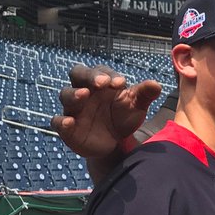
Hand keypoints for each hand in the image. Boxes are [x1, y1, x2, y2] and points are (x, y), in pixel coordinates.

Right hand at [50, 65, 164, 159]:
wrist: (116, 143)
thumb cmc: (124, 117)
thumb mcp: (136, 106)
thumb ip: (144, 94)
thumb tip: (156, 84)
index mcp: (100, 83)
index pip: (99, 71)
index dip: (107, 74)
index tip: (120, 83)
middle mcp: (85, 92)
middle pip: (78, 74)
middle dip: (88, 76)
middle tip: (102, 83)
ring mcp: (74, 109)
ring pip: (66, 95)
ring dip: (74, 94)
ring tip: (84, 95)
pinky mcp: (67, 128)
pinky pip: (58, 121)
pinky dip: (61, 121)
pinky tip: (69, 122)